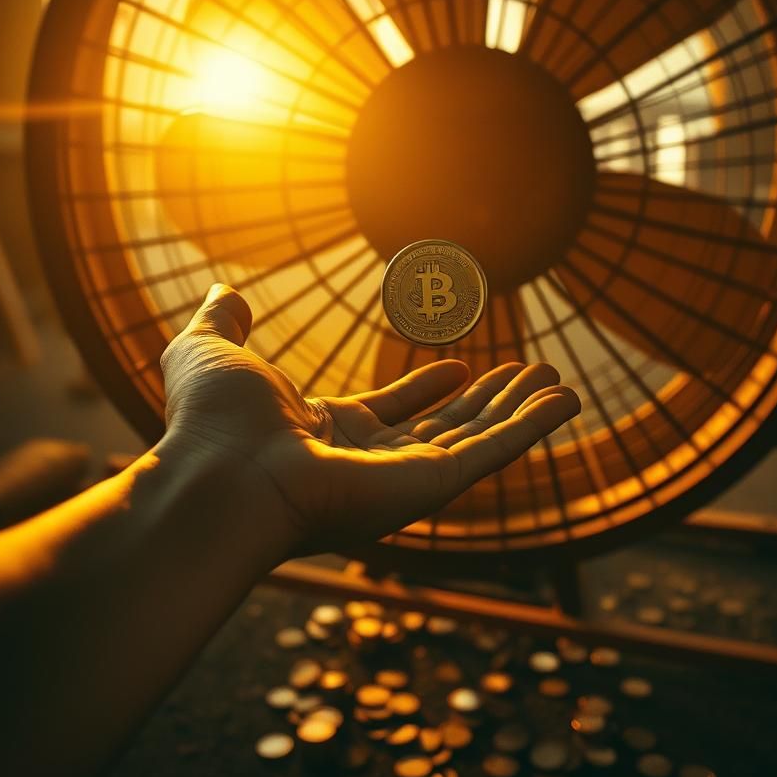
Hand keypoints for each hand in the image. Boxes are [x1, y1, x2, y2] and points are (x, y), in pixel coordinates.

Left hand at [161, 285, 580, 555]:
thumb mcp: (211, 349)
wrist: (221, 475)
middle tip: (528, 372)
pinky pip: (494, 453)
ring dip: (522, 412)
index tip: (459, 366)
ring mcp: (404, 479)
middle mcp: (370, 463)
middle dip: (490, 402)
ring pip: (479, 441)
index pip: (392, 412)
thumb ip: (225, 320)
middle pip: (447, 428)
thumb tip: (225, 288)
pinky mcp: (431, 488)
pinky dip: (534, 427)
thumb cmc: (213, 422)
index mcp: (328, 433)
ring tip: (560, 381)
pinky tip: (565, 401)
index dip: (427, 389)